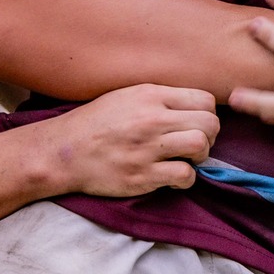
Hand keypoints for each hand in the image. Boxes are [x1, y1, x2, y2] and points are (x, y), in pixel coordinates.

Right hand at [42, 84, 219, 195]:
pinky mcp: (142, 176)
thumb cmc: (95, 123)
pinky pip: (185, 175)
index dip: (207, 114)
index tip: (195, 124)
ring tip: (185, 159)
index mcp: (150, 95)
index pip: (205, 99)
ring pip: (201, 146)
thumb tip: (194, 105)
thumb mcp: (126, 95)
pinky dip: (185, 178)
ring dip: (200, 156)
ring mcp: (147, 148)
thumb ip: (160, 97)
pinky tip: (172, 176)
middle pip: (209, 123)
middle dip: (209, 136)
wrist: (64, 152)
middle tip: (194, 145)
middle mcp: (151, 119)